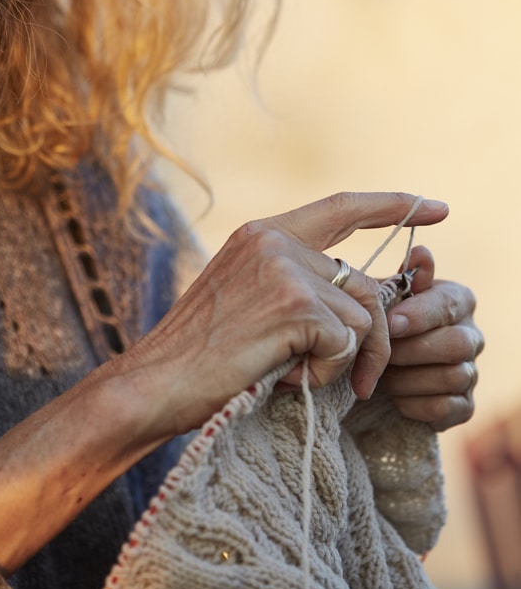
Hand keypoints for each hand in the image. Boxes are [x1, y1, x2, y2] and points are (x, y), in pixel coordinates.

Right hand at [120, 193, 448, 439]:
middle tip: (363, 378)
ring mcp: (284, 269)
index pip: (342, 207)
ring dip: (342, 358)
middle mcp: (276, 242)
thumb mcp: (247, 299)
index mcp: (264, 234)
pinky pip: (347, 341)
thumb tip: (361, 300)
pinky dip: (328, 370)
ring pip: (361, 315)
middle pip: (364, 283)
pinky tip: (287, 376)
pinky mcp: (293, 304)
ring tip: (297, 373)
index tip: (433, 206)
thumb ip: (294, 283)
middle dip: (376, 335)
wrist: (154, 382)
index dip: (392, 206)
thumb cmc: (201, 353)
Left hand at [382, 245, 482, 430]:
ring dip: (408, 378)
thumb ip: (403, 277)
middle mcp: (472, 335)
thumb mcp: (386, 296)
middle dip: (412, 350)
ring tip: (382, 374)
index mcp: (457, 300)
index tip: (389, 323)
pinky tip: (394, 396)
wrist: (376, 368)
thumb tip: (420, 253)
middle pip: (458, 344)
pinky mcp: (463, 406)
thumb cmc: (382, 322)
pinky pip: (445, 409)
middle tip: (381, 353)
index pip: (448, 304)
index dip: (419, 315)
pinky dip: (413, 404)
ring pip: (451, 377)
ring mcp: (471, 373)